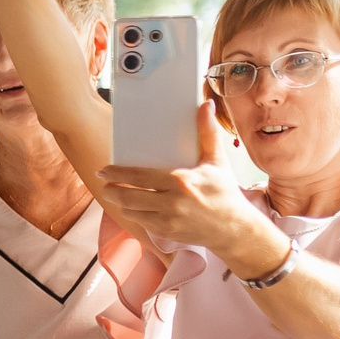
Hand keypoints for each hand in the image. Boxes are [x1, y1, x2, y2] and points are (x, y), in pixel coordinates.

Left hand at [99, 103, 281, 272]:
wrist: (235, 229)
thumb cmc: (224, 192)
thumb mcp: (216, 162)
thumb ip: (208, 133)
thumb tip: (206, 105)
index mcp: (181, 181)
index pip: (139, 177)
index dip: (117, 174)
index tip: (104, 170)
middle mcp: (172, 202)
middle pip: (128, 197)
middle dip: (111, 190)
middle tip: (104, 183)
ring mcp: (168, 220)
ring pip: (131, 211)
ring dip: (120, 202)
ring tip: (114, 193)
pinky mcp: (167, 233)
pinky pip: (140, 222)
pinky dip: (133, 214)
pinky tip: (131, 207)